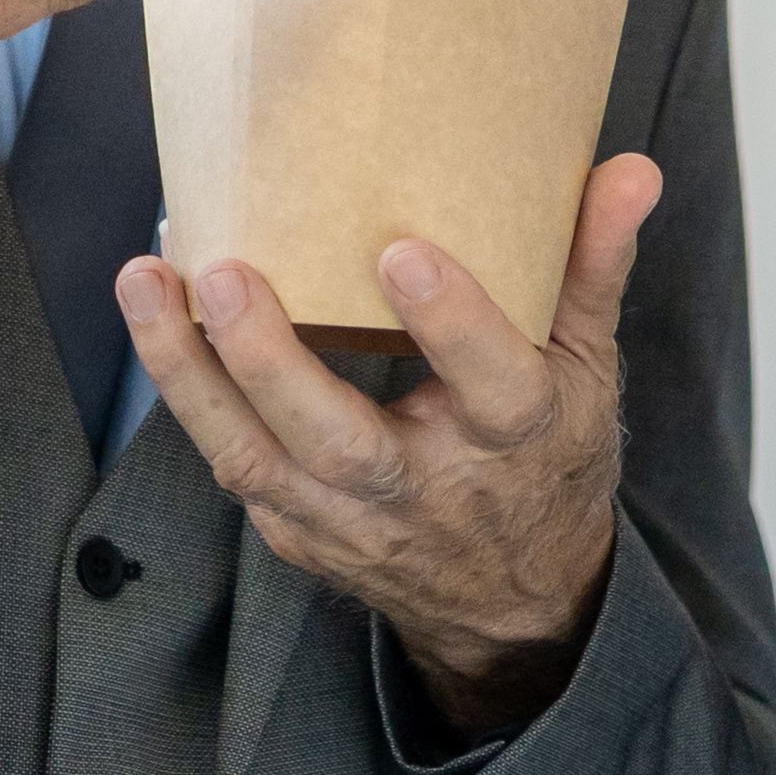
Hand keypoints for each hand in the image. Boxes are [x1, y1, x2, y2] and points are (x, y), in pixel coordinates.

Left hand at [120, 155, 660, 731]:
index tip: (402, 251)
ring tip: (145, 279)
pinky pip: (235, 466)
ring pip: (258, 460)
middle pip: (341, 443)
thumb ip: (593, 266)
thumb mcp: (587, 370)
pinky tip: (156, 316)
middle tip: (223, 272)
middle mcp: (428, 492)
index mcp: (517, 440)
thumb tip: (629, 170)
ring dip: (191, 373)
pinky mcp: (298, 533)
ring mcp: (352, 523)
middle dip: (275, 362)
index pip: (494, 387)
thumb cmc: (546, 458)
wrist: (514, 604)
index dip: (453, 324)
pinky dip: (191, 397)